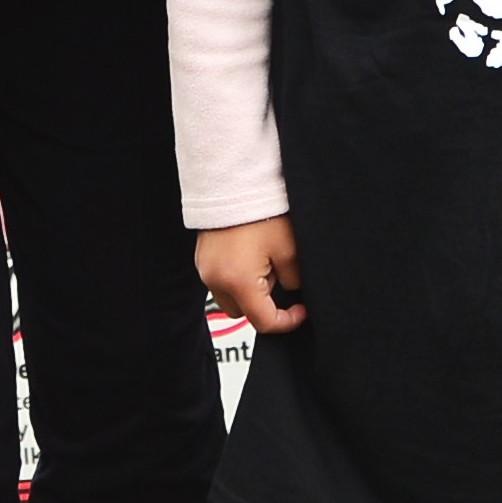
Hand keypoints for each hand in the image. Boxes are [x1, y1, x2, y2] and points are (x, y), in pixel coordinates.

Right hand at [198, 214, 304, 332]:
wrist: (232, 180)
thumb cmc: (259, 209)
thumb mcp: (289, 248)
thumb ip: (293, 278)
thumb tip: (293, 290)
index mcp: (238, 282)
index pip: (264, 322)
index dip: (288, 321)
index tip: (300, 310)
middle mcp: (215, 280)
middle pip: (244, 313)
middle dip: (264, 304)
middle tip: (279, 276)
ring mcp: (205, 270)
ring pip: (231, 298)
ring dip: (248, 291)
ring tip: (263, 262)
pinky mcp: (201, 259)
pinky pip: (220, 280)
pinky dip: (236, 277)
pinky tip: (248, 253)